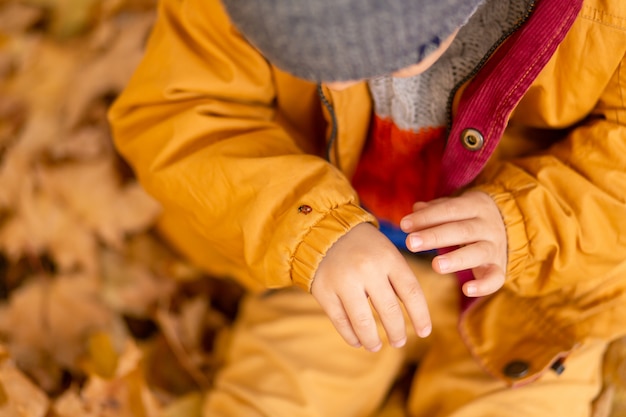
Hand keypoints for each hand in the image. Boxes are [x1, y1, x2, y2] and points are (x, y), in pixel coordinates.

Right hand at [311, 223, 431, 351]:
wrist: (324, 231)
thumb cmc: (364, 247)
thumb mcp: (386, 253)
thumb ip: (400, 280)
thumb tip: (415, 318)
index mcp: (388, 257)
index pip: (411, 293)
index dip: (421, 316)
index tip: (424, 332)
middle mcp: (367, 268)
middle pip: (389, 311)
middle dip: (397, 332)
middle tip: (399, 342)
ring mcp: (343, 280)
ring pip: (363, 322)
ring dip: (372, 340)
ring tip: (376, 346)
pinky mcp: (324, 291)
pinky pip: (340, 321)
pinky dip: (351, 336)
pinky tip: (358, 341)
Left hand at [400, 191, 506, 296]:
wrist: (509, 225)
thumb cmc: (468, 217)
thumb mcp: (454, 208)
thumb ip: (435, 210)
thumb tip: (415, 208)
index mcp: (475, 206)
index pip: (449, 209)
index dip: (427, 217)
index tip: (404, 225)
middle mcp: (488, 226)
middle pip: (462, 230)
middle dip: (435, 236)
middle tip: (411, 243)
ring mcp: (495, 247)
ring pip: (478, 253)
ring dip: (456, 260)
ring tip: (435, 266)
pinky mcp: (499, 267)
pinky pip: (496, 278)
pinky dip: (483, 286)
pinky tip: (466, 290)